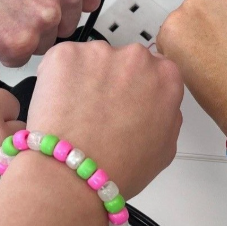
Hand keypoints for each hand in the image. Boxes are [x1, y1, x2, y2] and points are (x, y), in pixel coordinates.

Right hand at [0, 0, 101, 65]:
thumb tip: (82, 0)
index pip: (86, 2)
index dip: (59, 3)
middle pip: (65, 25)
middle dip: (40, 19)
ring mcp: (46, 15)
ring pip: (43, 44)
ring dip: (21, 35)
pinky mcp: (20, 41)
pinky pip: (18, 59)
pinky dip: (1, 47)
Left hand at [26, 42, 183, 197]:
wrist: (72, 173)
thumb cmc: (117, 167)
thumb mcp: (165, 148)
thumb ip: (168, 115)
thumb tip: (158, 104)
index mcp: (165, 77)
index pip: (155, 70)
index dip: (138, 89)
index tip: (127, 102)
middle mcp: (136, 58)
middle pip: (123, 61)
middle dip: (112, 80)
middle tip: (99, 112)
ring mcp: (99, 52)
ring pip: (91, 60)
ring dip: (85, 79)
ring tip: (77, 114)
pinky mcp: (65, 54)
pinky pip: (62, 62)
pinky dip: (58, 78)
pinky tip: (60, 105)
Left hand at [156, 0, 226, 135]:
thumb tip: (221, 15)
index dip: (226, 12)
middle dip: (206, 21)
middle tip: (221, 49)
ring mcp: (192, 4)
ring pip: (183, 19)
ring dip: (190, 37)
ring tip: (213, 62)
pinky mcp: (171, 28)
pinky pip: (168, 38)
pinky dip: (178, 53)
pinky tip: (200, 69)